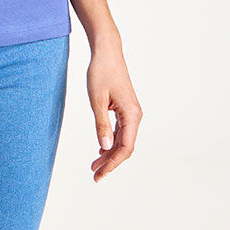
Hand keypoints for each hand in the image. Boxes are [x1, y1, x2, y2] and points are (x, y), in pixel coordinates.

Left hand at [87, 38, 141, 181]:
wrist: (106, 53)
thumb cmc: (101, 73)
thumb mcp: (97, 100)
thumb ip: (101, 125)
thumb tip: (106, 147)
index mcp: (131, 115)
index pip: (125, 147)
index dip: (113, 164)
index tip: (99, 174)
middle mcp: (135, 116)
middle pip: (125, 147)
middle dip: (110, 163)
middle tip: (94, 176)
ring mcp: (130, 113)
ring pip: (123, 140)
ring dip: (109, 154)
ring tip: (94, 166)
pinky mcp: (124, 109)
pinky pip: (120, 132)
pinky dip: (111, 142)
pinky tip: (101, 150)